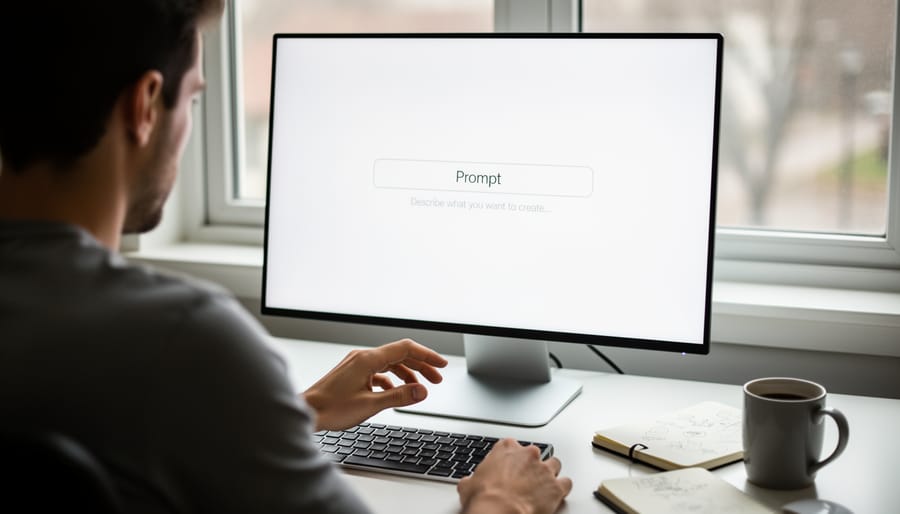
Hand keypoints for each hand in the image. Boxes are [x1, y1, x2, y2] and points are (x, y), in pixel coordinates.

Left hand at [302, 338, 447, 430]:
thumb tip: (422, 391)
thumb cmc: (330, 409)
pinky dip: (391, 380)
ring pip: (389, 364)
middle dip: (420, 365)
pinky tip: (394, 393)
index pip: (405, 349)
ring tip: (419, 388)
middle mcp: (362, 357)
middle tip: (436, 378)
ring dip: (407, 374)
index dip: (426, 355)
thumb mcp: (370, 405)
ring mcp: (356, 365)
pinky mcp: (352, 374)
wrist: (306, 412)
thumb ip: (399, 397)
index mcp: (367, 359)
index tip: (441, 364)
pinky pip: (378, 372)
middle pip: (399, 355)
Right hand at [458, 439, 571, 513]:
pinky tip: (557, 493)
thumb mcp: (469, 485)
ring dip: (549, 473)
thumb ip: (472, 479)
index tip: (508, 466)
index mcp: (506, 449)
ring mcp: (544, 469)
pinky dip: (562, 488)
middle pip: (534, 454)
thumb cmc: (485, 498)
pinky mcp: (556, 487)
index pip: (511, 445)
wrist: (499, 511)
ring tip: (543, 484)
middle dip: (530, 465)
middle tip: (524, 478)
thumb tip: (467, 484)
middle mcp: (528, 455)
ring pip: (554, 464)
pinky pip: (566, 483)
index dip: (510, 458)